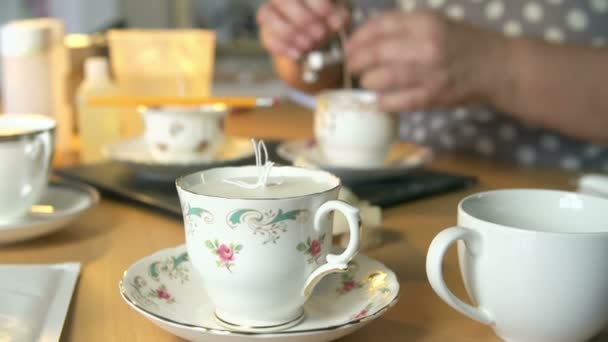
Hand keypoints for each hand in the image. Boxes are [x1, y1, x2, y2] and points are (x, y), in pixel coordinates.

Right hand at [257, 0, 349, 59]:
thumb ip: (339, 16)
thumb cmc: (329, 22)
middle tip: (320, 34)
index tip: (328, 15)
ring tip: (309, 45)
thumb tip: (337, 22)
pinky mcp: (266, 32)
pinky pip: (266, 37)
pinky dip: (283, 47)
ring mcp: (270, 13)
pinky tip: (298, 54)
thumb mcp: (339, 17)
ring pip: (266, 15)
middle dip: (302, 18)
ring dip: (289, 32)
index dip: (316, 3)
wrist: (318, 43)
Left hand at [346, 11, 507, 112]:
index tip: (350, 46)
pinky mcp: (433, 96)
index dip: (358, 37)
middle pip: (376, 52)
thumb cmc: (461, 44)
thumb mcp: (435, 23)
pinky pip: (397, 101)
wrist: (497, 67)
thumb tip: (365, 39)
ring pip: (382, 78)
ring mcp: (430, 73)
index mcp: (426, 22)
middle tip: (351, 66)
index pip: (380, 26)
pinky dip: (382, 101)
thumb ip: (403, 28)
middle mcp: (427, 45)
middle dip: (356, 61)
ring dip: (367, 81)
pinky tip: (379, 99)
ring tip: (365, 81)